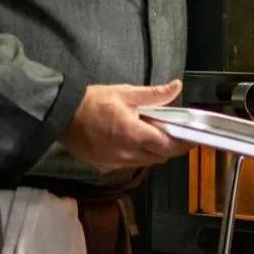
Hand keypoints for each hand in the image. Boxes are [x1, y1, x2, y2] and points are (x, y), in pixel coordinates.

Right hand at [59, 79, 188, 172]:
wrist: (61, 115)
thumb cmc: (93, 102)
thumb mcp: (126, 93)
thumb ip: (154, 94)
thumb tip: (177, 86)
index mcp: (134, 134)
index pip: (168, 146)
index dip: (183, 144)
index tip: (192, 139)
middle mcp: (127, 153)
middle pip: (160, 157)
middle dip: (170, 147)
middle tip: (172, 133)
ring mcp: (115, 162)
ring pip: (146, 162)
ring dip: (154, 152)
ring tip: (152, 135)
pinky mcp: (105, 167)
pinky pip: (129, 164)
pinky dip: (137, 156)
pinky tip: (132, 143)